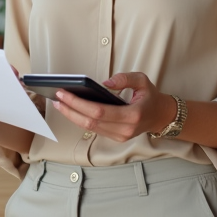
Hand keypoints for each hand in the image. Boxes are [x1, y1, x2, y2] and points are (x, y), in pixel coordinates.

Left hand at [53, 71, 176, 142]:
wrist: (161, 116)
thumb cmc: (150, 97)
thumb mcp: (142, 80)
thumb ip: (125, 78)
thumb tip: (105, 83)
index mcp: (132, 115)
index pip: (99, 112)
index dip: (78, 104)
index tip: (64, 94)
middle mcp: (125, 130)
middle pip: (90, 122)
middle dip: (70, 110)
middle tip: (56, 98)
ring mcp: (119, 136)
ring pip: (89, 128)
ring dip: (72, 116)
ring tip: (59, 103)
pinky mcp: (115, 138)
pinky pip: (94, 129)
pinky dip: (80, 120)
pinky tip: (71, 110)